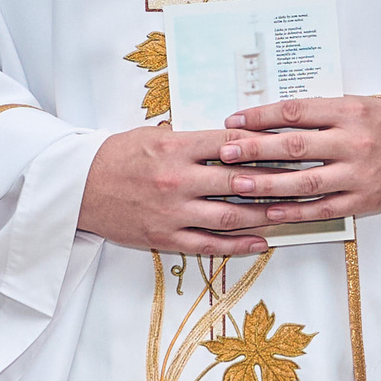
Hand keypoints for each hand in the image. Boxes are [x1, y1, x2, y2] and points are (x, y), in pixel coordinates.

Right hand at [78, 123, 276, 255]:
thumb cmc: (115, 157)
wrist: (76, 188)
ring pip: (230, 216)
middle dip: (275, 182)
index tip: (289, 148)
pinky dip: (238, 245)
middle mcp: (177, 180)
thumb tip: (232, 139)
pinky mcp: (165, 237)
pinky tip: (260, 242)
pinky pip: (209, 244)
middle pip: (238, 181)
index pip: (231, 145)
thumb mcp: (151, 135)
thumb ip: (191, 138)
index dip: (264, 146)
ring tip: (290, 214)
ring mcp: (172, 212)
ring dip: (264, 216)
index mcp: (174, 147)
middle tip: (303, 181)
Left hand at [211, 96, 380, 223]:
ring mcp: (359, 173)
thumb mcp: (356, 105)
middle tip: (225, 152)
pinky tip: (270, 211)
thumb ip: (318, 112)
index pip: (296, 112)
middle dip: (255, 150)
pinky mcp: (364, 200)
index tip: (234, 121)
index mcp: (349, 111)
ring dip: (268, 184)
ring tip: (238, 185)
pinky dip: (296, 211)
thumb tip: (268, 117)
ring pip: (306, 181)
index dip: (261, 116)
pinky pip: (324, 208)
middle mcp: (354, 141)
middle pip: (295, 146)